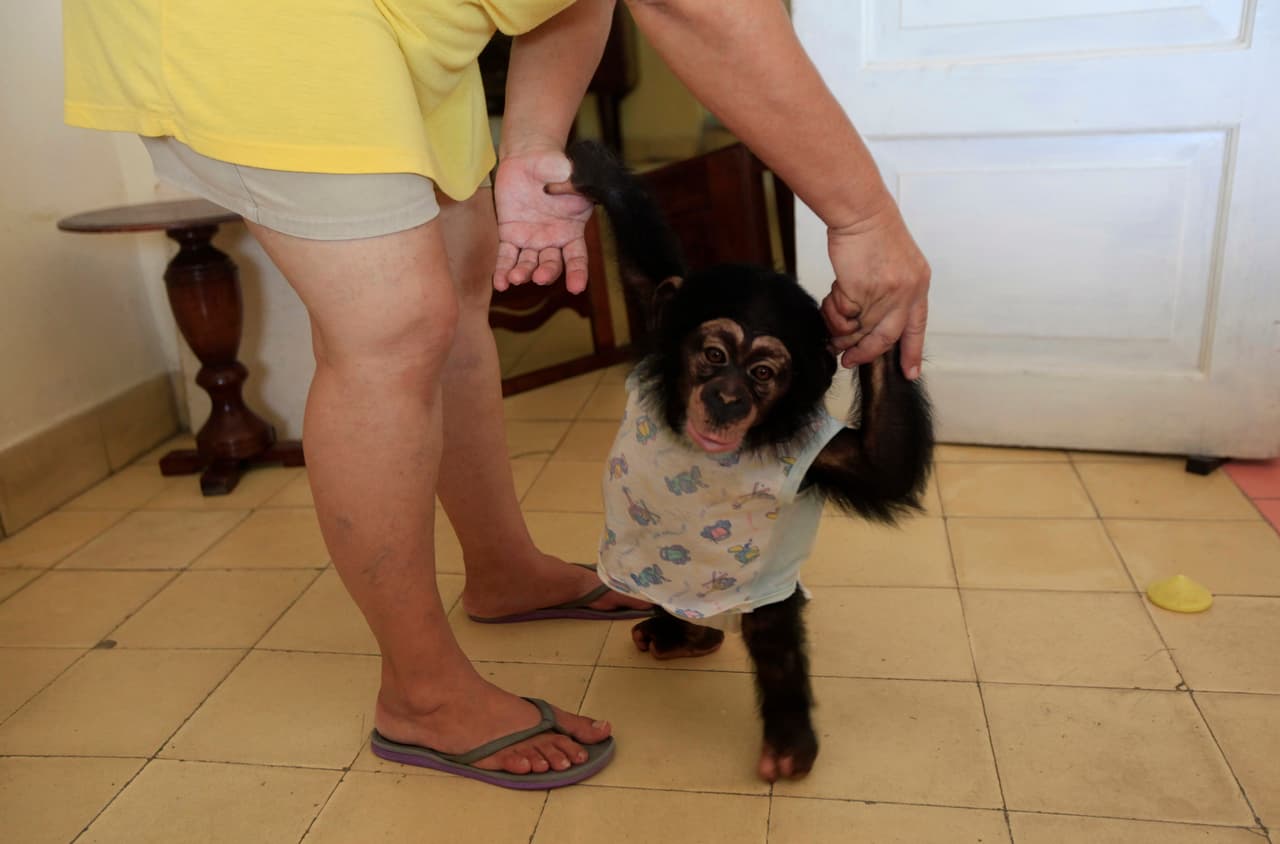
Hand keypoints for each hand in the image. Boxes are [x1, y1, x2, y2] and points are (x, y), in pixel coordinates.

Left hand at [492, 148, 594, 293]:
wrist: (530, 157)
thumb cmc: (555, 166)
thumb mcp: (571, 175)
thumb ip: (575, 186)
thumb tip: (574, 188)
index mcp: (572, 231)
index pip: (577, 257)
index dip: (577, 273)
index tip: (576, 287)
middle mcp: (552, 240)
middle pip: (551, 264)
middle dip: (546, 272)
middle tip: (540, 277)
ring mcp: (530, 239)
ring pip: (528, 263)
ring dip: (523, 274)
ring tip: (515, 278)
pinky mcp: (510, 234)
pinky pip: (507, 256)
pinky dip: (503, 270)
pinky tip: (500, 282)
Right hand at [821, 202, 929, 378]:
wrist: (860, 213)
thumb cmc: (872, 234)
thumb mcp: (895, 266)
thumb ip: (891, 294)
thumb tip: (869, 324)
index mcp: (919, 286)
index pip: (917, 327)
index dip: (912, 351)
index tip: (910, 372)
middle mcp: (907, 292)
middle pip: (886, 337)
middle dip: (865, 352)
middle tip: (848, 360)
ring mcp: (885, 293)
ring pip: (861, 329)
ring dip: (843, 333)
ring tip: (833, 331)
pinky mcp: (861, 290)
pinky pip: (844, 316)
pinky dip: (834, 312)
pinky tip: (832, 301)